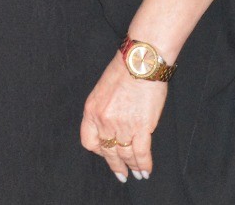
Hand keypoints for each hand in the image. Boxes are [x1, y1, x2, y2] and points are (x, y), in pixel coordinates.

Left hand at [80, 53, 166, 181]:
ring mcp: (122, 125)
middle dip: (115, 165)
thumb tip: (112, 126)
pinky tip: (146, 169)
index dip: (99, 151)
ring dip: (131, 166)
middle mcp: (104, 121)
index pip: (89, 141)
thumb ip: (103, 109)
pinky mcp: (142, 127)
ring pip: (125, 154)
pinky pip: (141, 152)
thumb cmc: (125, 69)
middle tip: (121, 174)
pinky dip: (144, 164)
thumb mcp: (103, 89)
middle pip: (108, 151)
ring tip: (136, 173)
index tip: (106, 154)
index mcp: (92, 110)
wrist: (141, 60)